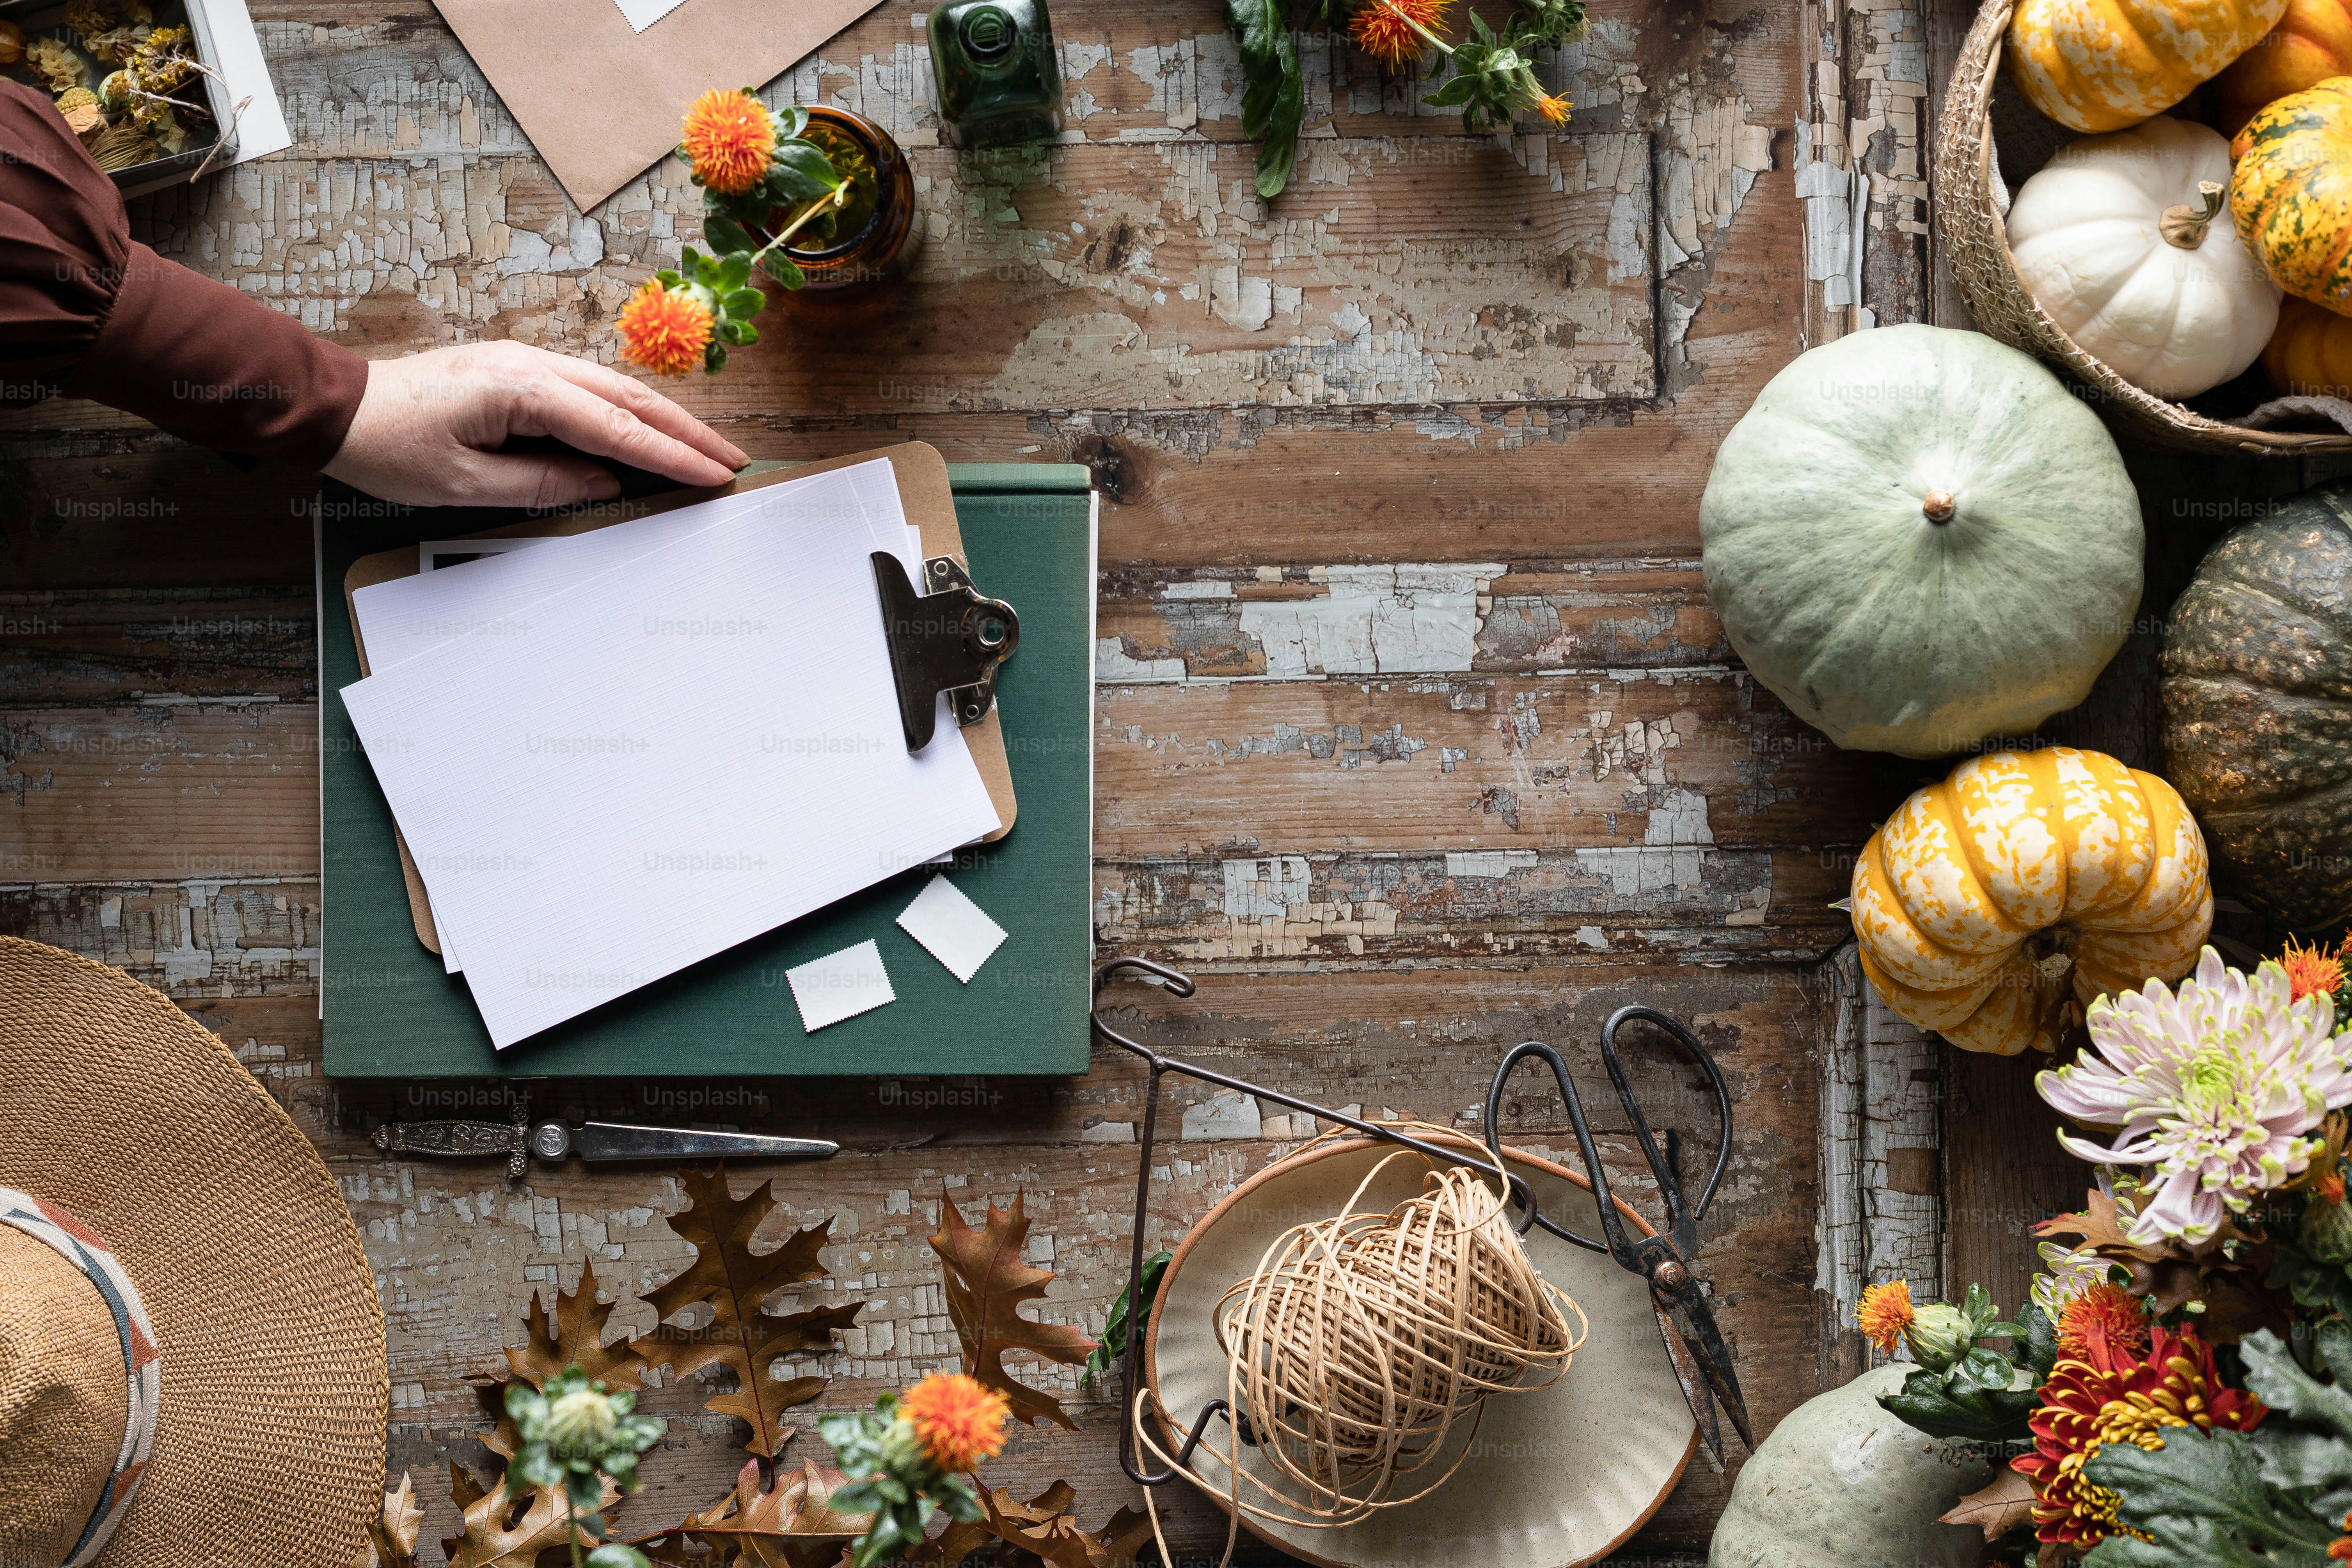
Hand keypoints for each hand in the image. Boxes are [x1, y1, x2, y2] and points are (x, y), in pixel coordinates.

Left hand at [323, 341, 745, 506]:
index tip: (715, 474)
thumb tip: (605, 481)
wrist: (335, 406)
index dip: (672, 457)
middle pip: (629, 399)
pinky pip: (587, 389)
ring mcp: (524, 361)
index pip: (617, 430)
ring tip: (703, 446)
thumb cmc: (388, 446)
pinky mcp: (515, 370)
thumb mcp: (464, 484)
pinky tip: (645, 431)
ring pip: (613, 389)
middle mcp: (531, 364)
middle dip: (686, 431)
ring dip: (662, 419)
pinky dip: (626, 412)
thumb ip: (542, 482)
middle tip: (732, 458)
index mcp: (522, 390)